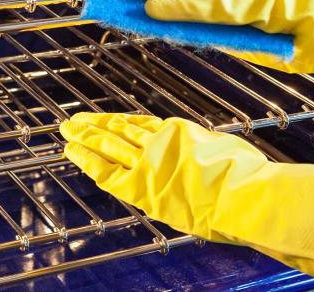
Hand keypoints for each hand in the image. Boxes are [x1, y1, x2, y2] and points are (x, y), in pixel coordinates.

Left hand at [60, 112, 313, 286]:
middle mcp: (159, 143)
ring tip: (67, 131)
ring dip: (84, 138)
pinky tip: (72, 153)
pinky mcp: (140, 186)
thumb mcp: (226, 150)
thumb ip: (208, 150)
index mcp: (180, 132)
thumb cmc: (246, 176)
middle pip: (119, 131)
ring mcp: (148, 163)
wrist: (243, 192)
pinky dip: (87, 160)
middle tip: (74, 121)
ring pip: (108, 145)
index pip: (142, 125)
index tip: (108, 120)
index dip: (121, 122)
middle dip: (95, 126)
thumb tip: (210, 153)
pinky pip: (106, 171)